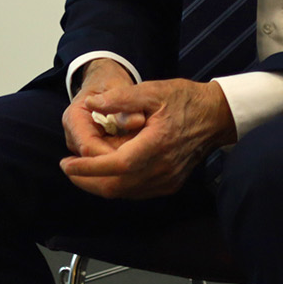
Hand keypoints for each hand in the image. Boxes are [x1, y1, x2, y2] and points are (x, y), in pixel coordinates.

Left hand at [59, 77, 237, 199]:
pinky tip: (106, 173)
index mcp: (157, 145)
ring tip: (81, 171)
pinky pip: (136, 192)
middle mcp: (162, 169)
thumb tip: (92, 104)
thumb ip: (121, 98)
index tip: (66, 163)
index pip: (115, 166)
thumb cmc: (186, 100)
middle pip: (115, 186)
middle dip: (86, 181)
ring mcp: (167, 180)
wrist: (216, 116)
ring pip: (124, 193)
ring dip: (99, 185)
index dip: (87, 168)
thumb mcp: (154, 90)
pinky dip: (116, 185)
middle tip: (68, 168)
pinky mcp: (169, 184)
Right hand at [62, 59, 140, 159]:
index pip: (89, 147)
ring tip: (145, 150)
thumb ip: (126, 102)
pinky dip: (122, 156)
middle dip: (118, 160)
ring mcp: (81, 145)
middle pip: (93, 159)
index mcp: (74, 118)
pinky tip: (140, 150)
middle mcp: (74, 136)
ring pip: (101, 163)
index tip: (137, 153)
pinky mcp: (92, 150)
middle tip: (146, 155)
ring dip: (121, 160)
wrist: (103, 81)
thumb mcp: (118, 85)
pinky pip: (107, 160)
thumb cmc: (110, 82)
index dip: (112, 155)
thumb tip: (137, 121)